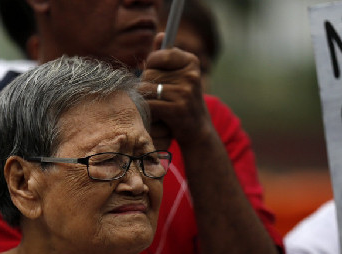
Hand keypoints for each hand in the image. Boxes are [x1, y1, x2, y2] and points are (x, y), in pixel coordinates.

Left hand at [139, 32, 212, 149]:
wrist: (197, 131)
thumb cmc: (183, 100)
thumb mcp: (179, 76)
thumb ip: (167, 57)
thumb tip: (159, 35)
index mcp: (191, 62)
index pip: (157, 56)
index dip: (150, 67)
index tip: (156, 77)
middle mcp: (190, 74)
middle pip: (149, 73)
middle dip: (146, 86)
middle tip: (157, 97)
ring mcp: (185, 92)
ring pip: (145, 89)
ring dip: (144, 99)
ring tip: (154, 106)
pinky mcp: (177, 109)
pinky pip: (148, 104)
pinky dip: (146, 111)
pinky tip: (155, 115)